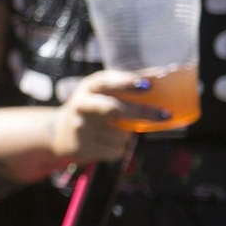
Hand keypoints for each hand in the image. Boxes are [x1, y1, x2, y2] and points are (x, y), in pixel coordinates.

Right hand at [48, 70, 167, 163]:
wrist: (59, 132)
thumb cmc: (93, 106)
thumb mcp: (102, 91)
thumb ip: (127, 84)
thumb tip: (162, 74)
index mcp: (89, 86)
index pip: (107, 81)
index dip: (126, 83)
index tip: (147, 85)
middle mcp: (82, 105)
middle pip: (114, 108)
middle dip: (142, 112)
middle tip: (165, 114)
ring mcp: (80, 127)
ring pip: (121, 134)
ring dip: (128, 135)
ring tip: (116, 131)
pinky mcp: (83, 147)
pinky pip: (116, 150)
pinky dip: (120, 148)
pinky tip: (108, 142)